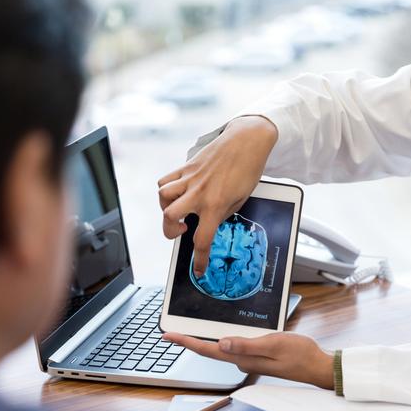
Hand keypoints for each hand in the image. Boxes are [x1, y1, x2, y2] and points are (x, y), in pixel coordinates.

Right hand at [157, 116, 277, 276]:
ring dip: (166, 208)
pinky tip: (177, 193)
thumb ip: (222, 213)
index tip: (198, 269)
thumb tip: (209, 223)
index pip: (202, 240)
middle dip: (170, 231)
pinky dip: (166, 189)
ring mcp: (190, 179)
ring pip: (162, 197)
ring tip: (179, 209)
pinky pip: (165, 180)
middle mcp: (199, 193)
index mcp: (216, 204)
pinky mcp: (186, 167)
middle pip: (169, 218)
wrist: (246, 141)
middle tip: (182, 231)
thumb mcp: (241, 199)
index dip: (199, 259)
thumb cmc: (248, 170)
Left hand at [164, 332, 334, 389]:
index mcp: (243, 358)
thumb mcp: (273, 344)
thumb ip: (246, 345)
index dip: (186, 342)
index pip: (208, 349)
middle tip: (170, 333)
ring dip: (203, 339)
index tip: (168, 336)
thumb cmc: (299, 354)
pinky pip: (233, 346)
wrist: (316, 365)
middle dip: (188, 341)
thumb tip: (221, 343)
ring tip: (187, 332)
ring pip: (220, 348)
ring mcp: (249, 359)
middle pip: (209, 350)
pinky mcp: (256, 355)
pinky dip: (221, 339)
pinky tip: (218, 332)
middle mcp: (242, 360)